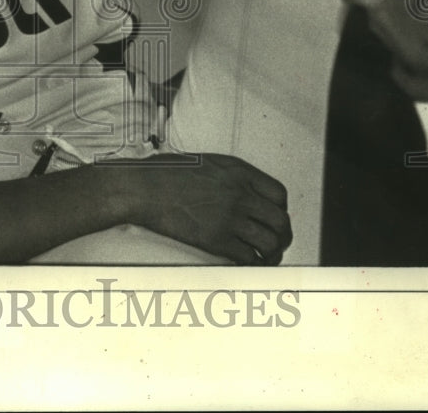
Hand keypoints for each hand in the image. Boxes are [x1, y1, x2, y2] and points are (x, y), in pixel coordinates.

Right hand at [119, 153, 291, 264]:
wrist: (145, 188)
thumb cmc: (165, 173)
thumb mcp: (207, 163)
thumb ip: (231, 177)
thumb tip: (244, 192)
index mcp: (238, 171)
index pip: (279, 194)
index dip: (281, 209)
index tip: (276, 216)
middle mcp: (239, 193)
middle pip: (280, 220)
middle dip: (282, 235)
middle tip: (278, 242)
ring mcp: (230, 217)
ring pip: (269, 241)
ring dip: (271, 253)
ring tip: (266, 257)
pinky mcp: (217, 239)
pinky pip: (248, 257)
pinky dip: (253, 263)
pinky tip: (249, 263)